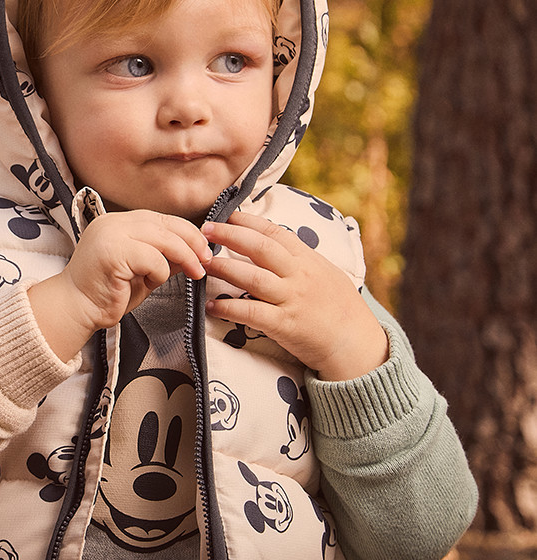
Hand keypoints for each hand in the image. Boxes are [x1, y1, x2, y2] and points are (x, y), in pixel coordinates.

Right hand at [29, 210, 211, 361]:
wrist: (75, 309)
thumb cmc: (106, 294)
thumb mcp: (142, 271)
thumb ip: (163, 257)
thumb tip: (194, 252)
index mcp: (117, 222)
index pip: (161, 219)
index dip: (187, 232)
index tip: (203, 249)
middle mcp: (113, 222)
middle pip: (166, 224)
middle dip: (192, 242)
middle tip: (206, 261)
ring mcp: (111, 234)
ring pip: (164, 238)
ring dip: (185, 257)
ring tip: (194, 273)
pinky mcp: (113, 252)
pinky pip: (153, 258)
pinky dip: (160, 273)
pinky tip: (150, 284)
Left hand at [201, 211, 387, 380]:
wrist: (358, 345)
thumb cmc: (341, 308)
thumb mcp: (326, 273)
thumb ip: (301, 258)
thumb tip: (275, 242)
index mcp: (308, 259)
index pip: (274, 232)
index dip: (248, 221)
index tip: (226, 214)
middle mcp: (299, 275)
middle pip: (259, 248)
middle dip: (229, 236)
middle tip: (204, 230)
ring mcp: (292, 299)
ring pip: (252, 277)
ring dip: (223, 268)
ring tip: (202, 263)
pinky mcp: (285, 325)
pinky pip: (251, 313)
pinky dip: (229, 308)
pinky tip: (211, 306)